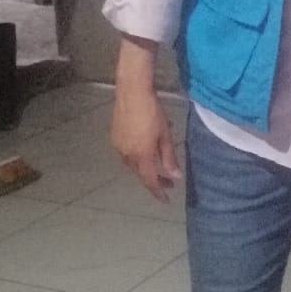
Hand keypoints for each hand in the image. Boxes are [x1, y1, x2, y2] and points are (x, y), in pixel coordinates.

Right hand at [112, 38, 181, 201]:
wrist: (132, 91)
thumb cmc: (153, 111)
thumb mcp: (165, 135)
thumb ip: (169, 157)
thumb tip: (175, 177)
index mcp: (141, 155)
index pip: (150, 181)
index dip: (159, 192)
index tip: (167, 199)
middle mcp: (127, 155)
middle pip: (141, 174)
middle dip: (154, 180)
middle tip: (168, 183)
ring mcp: (118, 146)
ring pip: (133, 165)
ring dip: (145, 169)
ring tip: (158, 168)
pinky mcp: (115, 137)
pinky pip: (127, 155)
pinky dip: (138, 159)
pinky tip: (146, 152)